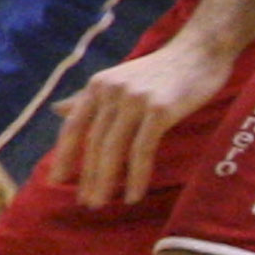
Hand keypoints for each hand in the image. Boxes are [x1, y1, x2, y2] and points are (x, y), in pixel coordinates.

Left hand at [48, 36, 237, 209]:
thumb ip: (89, 99)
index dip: (64, 155)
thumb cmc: (161, 70)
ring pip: (112, 149)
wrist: (200, 51)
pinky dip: (135, 176)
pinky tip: (133, 195)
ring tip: (101, 203)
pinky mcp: (159, 110)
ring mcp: (134, 100)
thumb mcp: (119, 80)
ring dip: (105, 181)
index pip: (74, 126)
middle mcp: (110, 91)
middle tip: (85, 203)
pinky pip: (141, 150)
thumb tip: (57, 111)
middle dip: (87, 176)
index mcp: (98, 86)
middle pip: (93, 142)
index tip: (55, 181)